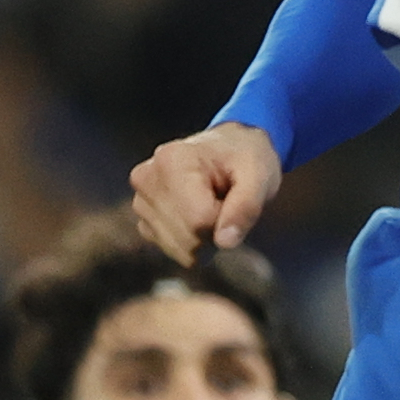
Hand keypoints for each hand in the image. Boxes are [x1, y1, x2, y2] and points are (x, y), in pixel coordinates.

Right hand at [131, 124, 281, 262]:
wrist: (229, 149)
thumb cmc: (245, 158)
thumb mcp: (260, 174)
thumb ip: (247, 206)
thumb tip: (225, 243)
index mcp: (172, 160)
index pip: (199, 220)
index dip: (226, 220)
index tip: (235, 200)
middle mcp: (146, 179)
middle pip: (188, 238)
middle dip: (216, 231)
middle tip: (226, 204)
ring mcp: (140, 201)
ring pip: (180, 249)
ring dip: (206, 238)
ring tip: (213, 207)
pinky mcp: (142, 220)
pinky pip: (173, 250)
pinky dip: (193, 242)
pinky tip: (199, 215)